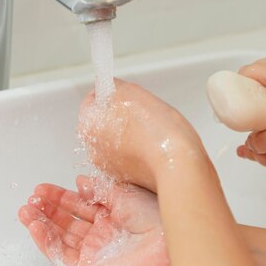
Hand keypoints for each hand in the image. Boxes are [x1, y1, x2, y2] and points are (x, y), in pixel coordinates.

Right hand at [17, 175, 169, 265]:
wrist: (167, 244)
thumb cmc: (157, 219)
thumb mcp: (124, 194)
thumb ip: (99, 190)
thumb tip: (80, 183)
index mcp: (112, 217)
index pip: (79, 207)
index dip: (59, 198)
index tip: (42, 189)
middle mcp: (102, 235)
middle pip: (66, 223)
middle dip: (46, 211)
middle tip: (31, 200)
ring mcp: (96, 253)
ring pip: (61, 239)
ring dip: (41, 226)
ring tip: (26, 212)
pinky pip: (63, 257)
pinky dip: (47, 242)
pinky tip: (36, 228)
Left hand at [79, 79, 204, 191]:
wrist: (176, 165)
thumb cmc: (157, 131)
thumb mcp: (132, 92)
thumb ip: (112, 86)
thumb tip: (108, 87)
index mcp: (88, 125)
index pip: (92, 100)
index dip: (111, 94)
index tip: (126, 95)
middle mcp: (92, 149)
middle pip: (103, 123)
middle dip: (120, 116)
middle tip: (143, 114)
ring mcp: (108, 167)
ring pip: (116, 141)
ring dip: (129, 134)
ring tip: (151, 133)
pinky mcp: (126, 179)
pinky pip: (128, 158)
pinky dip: (138, 152)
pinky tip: (153, 148)